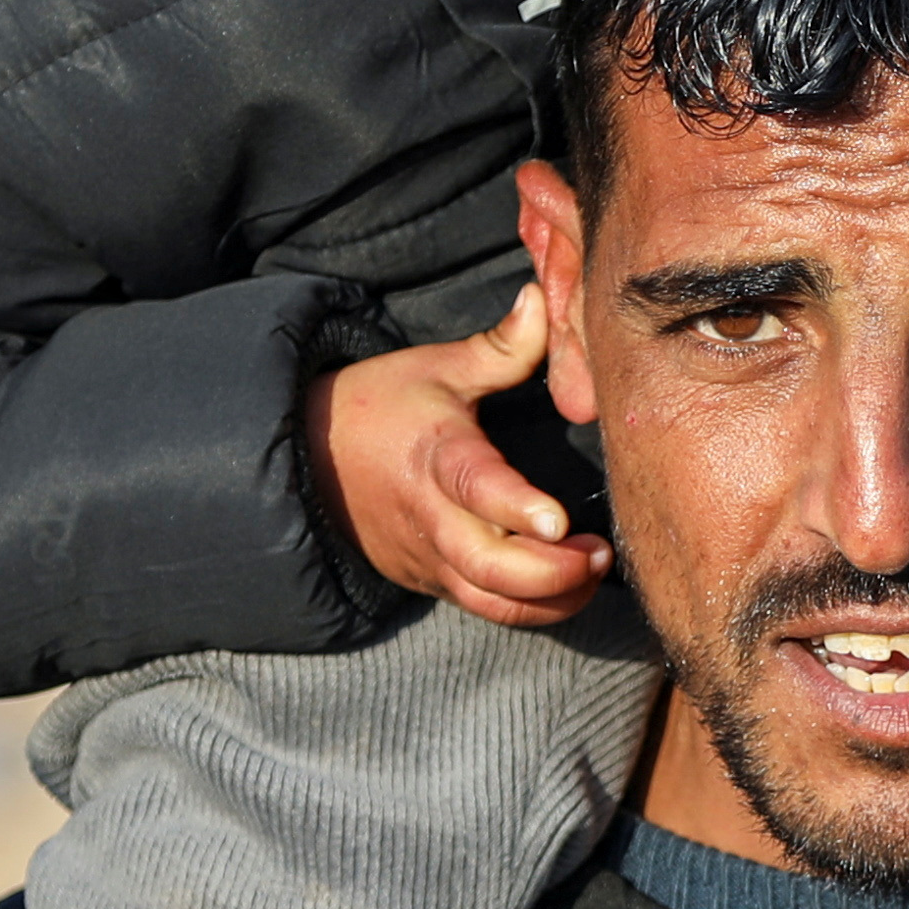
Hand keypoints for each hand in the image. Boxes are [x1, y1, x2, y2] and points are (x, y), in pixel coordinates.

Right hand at [313, 292, 613, 625]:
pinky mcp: (433, 582)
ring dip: (551, 599)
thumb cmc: (382, 408)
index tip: (561, 522)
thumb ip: (503, 345)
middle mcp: (431, 517)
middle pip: (488, 567)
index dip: (517, 508)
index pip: (476, 488)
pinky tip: (571, 587)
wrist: (309, 461)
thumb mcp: (438, 368)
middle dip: (551, 572)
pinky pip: (486, 609)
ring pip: (491, 602)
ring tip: (592, 571)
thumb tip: (547, 298)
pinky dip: (533, 609)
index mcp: (435, 456)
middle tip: (598, 552)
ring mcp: (431, 557)